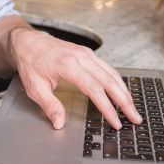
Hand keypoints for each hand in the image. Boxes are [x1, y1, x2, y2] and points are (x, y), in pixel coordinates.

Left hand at [8, 27, 141, 129]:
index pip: (94, 89)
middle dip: (124, 101)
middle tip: (135, 117)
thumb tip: (59, 123)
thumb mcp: (34, 87)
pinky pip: (108, 68)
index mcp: (68, 65)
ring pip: (112, 74)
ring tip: (132, 108)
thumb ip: (49, 105)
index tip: (115, 122)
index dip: (107, 108)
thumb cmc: (30, 62)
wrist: (28, 41)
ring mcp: (86, 54)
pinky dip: (118, 82)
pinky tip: (122, 92)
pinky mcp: (88, 54)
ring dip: (124, 92)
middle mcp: (81, 57)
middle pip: (109, 81)